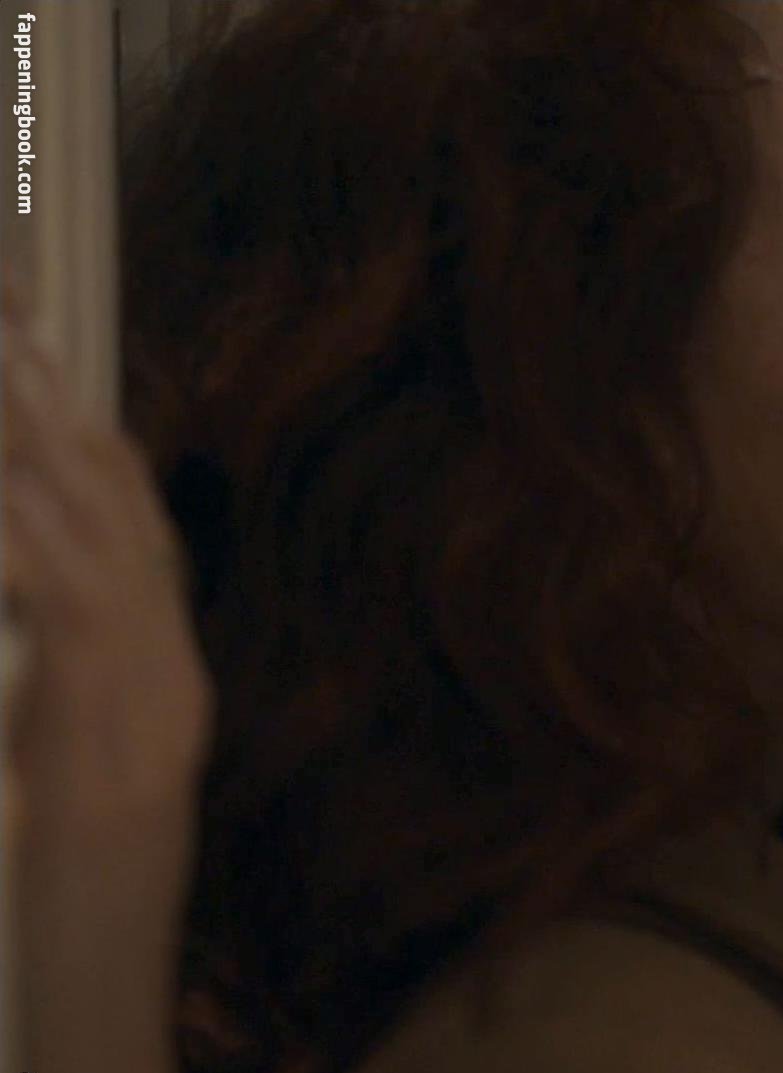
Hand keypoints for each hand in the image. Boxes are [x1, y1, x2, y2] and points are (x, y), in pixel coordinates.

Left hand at [3, 287, 211, 1072]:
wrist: (118, 913)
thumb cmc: (85, 832)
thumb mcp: (88, 719)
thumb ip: (82, 640)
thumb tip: (45, 563)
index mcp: (158, 635)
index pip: (128, 505)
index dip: (78, 418)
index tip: (33, 346)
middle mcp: (161, 639)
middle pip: (112, 498)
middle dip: (52, 400)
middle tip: (7, 317)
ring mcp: (145, 671)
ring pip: (98, 535)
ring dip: (42, 446)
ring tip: (3, 373)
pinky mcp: (113, 706)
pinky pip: (72, 605)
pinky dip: (34, 546)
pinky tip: (7, 507)